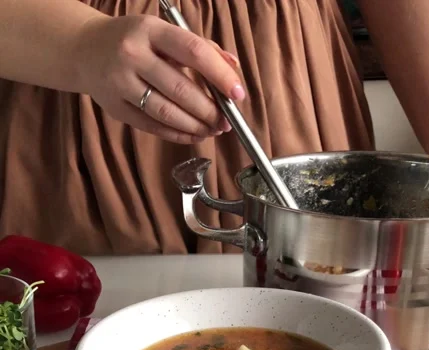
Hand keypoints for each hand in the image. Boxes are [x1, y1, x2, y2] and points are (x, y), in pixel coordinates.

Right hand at [75, 14, 243, 141]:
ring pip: (167, 112)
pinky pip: (152, 126)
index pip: (193, 52)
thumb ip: (199, 47)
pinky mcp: (115, 108)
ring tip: (213, 129)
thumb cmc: (133, 40)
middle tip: (226, 120)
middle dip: (210, 110)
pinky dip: (177, 134)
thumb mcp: (162, 32)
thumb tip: (232, 68)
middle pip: (181, 89)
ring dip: (196, 126)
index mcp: (150, 30)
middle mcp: (132, 55)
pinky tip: (193, 134)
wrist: (85, 50)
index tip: (237, 93)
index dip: (219, 75)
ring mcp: (121, 83)